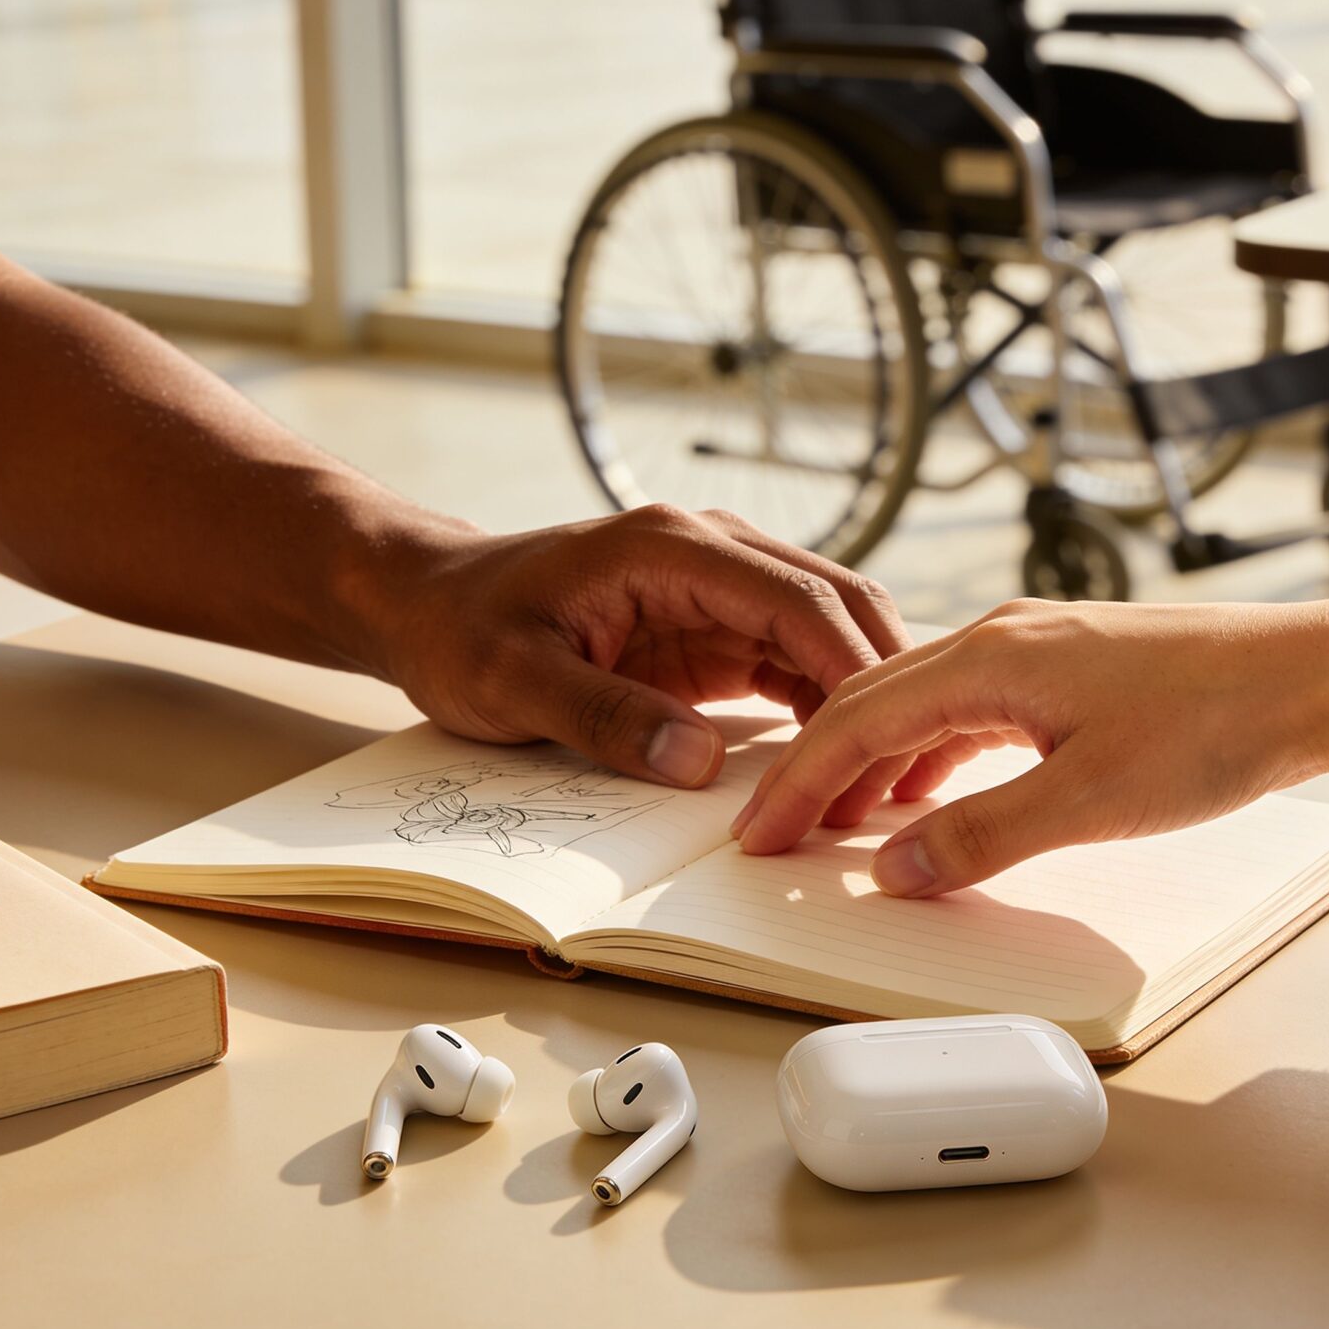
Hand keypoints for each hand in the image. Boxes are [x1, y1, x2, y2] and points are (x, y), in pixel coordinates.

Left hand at [364, 505, 914, 786]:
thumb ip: (604, 716)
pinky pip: (796, 660)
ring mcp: (719, 587)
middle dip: (879, 684)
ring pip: (829, 633)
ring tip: (881, 781)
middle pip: (837, 604)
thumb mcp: (511, 681)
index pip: (794, 598)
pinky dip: (826, 707)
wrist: (426, 602)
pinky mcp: (715, 627)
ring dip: (860, 699)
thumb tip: (696, 764)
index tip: (882, 738)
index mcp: (669, 547)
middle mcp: (710, 551)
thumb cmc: (459, 630)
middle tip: (901, 774)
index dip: (850, 667)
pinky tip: (841, 766)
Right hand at [730, 596, 1328, 894]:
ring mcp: (1037, 651)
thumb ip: (979, 837)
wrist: (1312, 680)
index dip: (800, 783)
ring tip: (840, 828)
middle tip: (777, 834)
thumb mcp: (1088, 801)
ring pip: (921, 707)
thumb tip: (893, 870)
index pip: (857, 721)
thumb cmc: (1216, 726)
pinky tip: (927, 796)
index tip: (759, 835)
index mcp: (989, 659)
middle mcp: (1002, 640)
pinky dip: (929, 757)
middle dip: (818, 772)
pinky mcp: (1070, 672)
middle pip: (873, 704)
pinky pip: (968, 711)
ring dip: (872, 766)